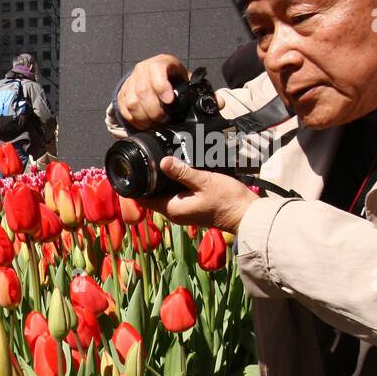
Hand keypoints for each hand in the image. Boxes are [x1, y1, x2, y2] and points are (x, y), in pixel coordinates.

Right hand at [115, 54, 222, 128]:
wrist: (152, 76)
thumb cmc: (172, 79)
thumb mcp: (186, 81)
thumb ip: (203, 92)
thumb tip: (220, 102)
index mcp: (161, 63)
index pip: (157, 71)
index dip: (161, 87)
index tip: (169, 102)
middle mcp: (142, 70)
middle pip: (142, 91)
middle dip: (154, 110)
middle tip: (164, 119)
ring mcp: (130, 82)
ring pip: (132, 102)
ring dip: (144, 117)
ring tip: (155, 123)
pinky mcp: (122, 94)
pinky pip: (124, 109)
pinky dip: (135, 119)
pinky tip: (145, 123)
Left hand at [137, 156, 257, 233]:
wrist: (245, 214)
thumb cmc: (226, 200)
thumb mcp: (203, 181)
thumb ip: (182, 172)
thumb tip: (162, 162)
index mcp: (172, 209)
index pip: (143, 200)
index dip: (134, 187)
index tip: (130, 171)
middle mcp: (174, 213)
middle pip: (152, 197)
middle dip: (147, 181)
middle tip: (145, 161)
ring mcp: (183, 211)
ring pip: (164, 196)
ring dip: (161, 183)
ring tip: (159, 164)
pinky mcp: (192, 208)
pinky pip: (176, 196)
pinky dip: (173, 186)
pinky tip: (178, 173)